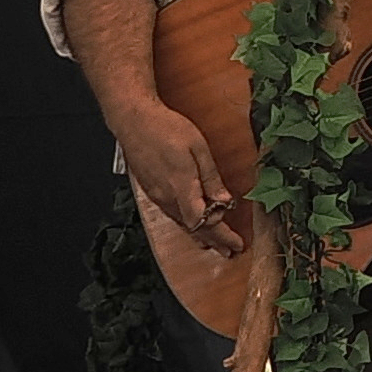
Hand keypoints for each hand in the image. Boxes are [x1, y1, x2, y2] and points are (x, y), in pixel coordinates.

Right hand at [111, 97, 244, 255]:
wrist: (133, 120)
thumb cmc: (168, 129)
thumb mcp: (199, 149)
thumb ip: (211, 178)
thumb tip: (224, 202)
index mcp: (182, 188)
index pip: (204, 223)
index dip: (222, 236)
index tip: (237, 244)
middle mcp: (167, 197)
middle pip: (193, 228)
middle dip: (213, 241)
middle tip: (229, 251)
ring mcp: (157, 195)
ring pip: (181, 222)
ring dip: (199, 234)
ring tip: (213, 245)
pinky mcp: (151, 190)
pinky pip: (172, 213)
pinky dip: (186, 223)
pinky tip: (191, 225)